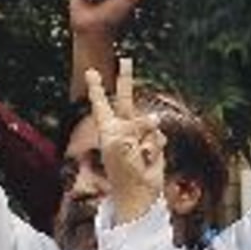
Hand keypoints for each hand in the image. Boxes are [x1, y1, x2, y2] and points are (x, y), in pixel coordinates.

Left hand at [87, 59, 164, 225]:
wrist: (137, 190)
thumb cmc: (121, 168)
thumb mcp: (119, 142)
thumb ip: (134, 124)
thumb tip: (155, 119)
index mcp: (108, 127)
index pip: (101, 102)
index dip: (97, 87)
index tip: (91, 71)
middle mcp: (123, 126)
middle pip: (126, 98)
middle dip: (125, 79)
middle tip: (125, 59)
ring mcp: (139, 133)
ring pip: (149, 123)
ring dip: (146, 140)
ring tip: (138, 156)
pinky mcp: (155, 142)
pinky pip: (159, 136)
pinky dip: (155, 147)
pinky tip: (149, 159)